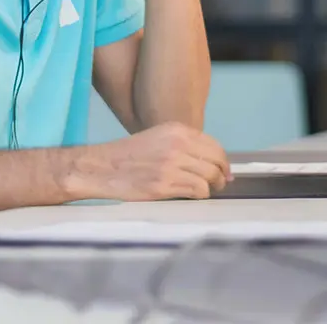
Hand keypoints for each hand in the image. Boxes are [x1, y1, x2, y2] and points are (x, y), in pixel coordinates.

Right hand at [80, 122, 230, 200]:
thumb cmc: (130, 155)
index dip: (223, 161)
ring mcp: (171, 165)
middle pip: (216, 162)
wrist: (102, 167)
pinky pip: (197, 191)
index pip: (214, 146)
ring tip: (205, 191)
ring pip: (210, 177)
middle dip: (221, 175)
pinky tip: (191, 195)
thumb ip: (184, 145)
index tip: (224, 172)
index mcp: (177, 130)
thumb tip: (214, 163)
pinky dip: (200, 195)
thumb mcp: (159, 138)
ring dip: (211, 187)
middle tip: (218, 184)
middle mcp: (177, 145)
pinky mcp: (164, 184)